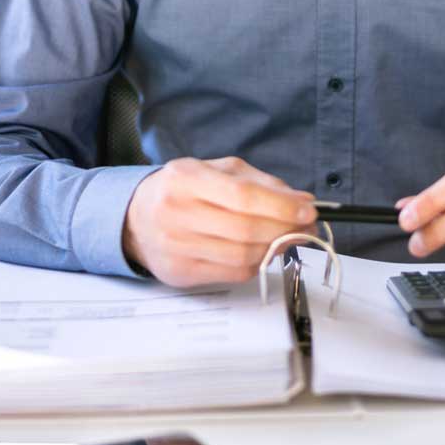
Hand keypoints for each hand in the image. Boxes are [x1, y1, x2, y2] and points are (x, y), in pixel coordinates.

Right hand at [122, 156, 316, 287]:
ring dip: (276, 248)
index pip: (242, 196)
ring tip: (290, 236)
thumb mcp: (217, 171)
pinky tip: (265, 250)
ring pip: (242, 255)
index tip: (308, 209)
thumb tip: (302, 200)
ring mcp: (176, 246)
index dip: (281, 205)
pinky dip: (257, 262)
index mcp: (186, 178)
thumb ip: (261, 183)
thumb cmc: (183, 189)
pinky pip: (232, 273)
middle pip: (245, 229)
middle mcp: (176, 212)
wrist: (136, 217)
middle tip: (308, 225)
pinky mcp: (181, 273)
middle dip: (286, 228)